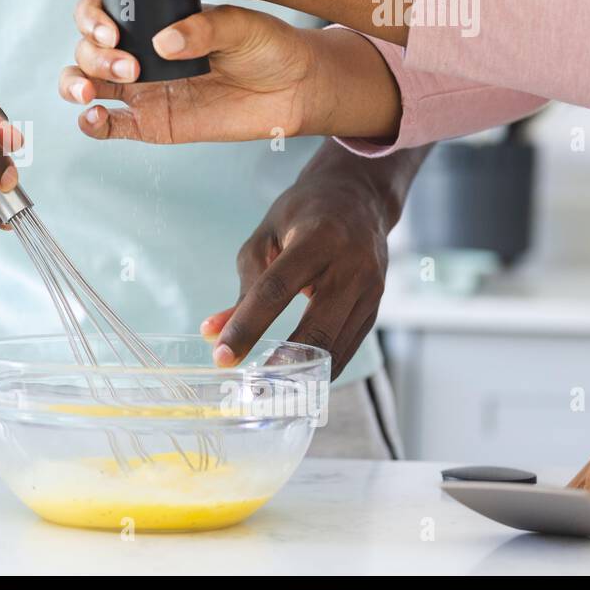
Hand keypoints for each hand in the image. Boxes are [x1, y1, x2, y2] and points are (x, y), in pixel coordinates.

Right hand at [60, 0, 319, 141]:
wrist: (294, 88)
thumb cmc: (268, 47)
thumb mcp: (241, 26)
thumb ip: (203, 29)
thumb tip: (164, 42)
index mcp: (153, 19)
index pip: (101, 11)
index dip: (92, 19)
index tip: (112, 32)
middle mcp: (140, 50)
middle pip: (86, 48)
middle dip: (93, 56)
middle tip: (129, 67)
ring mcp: (141, 88)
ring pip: (85, 82)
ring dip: (77, 84)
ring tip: (93, 94)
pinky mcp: (150, 122)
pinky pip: (108, 126)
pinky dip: (91, 123)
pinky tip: (94, 117)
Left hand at [201, 156, 394, 376]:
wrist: (360, 197)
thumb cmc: (303, 214)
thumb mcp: (266, 236)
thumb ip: (244, 285)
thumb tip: (213, 332)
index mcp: (318, 238)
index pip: (276, 289)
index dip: (247, 326)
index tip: (222, 356)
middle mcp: (352, 265)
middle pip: (317, 327)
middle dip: (282, 363)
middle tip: (252, 388)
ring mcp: (371, 289)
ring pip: (336, 346)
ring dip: (302, 375)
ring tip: (269, 393)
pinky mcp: (376, 307)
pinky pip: (347, 347)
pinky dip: (321, 368)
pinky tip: (296, 380)